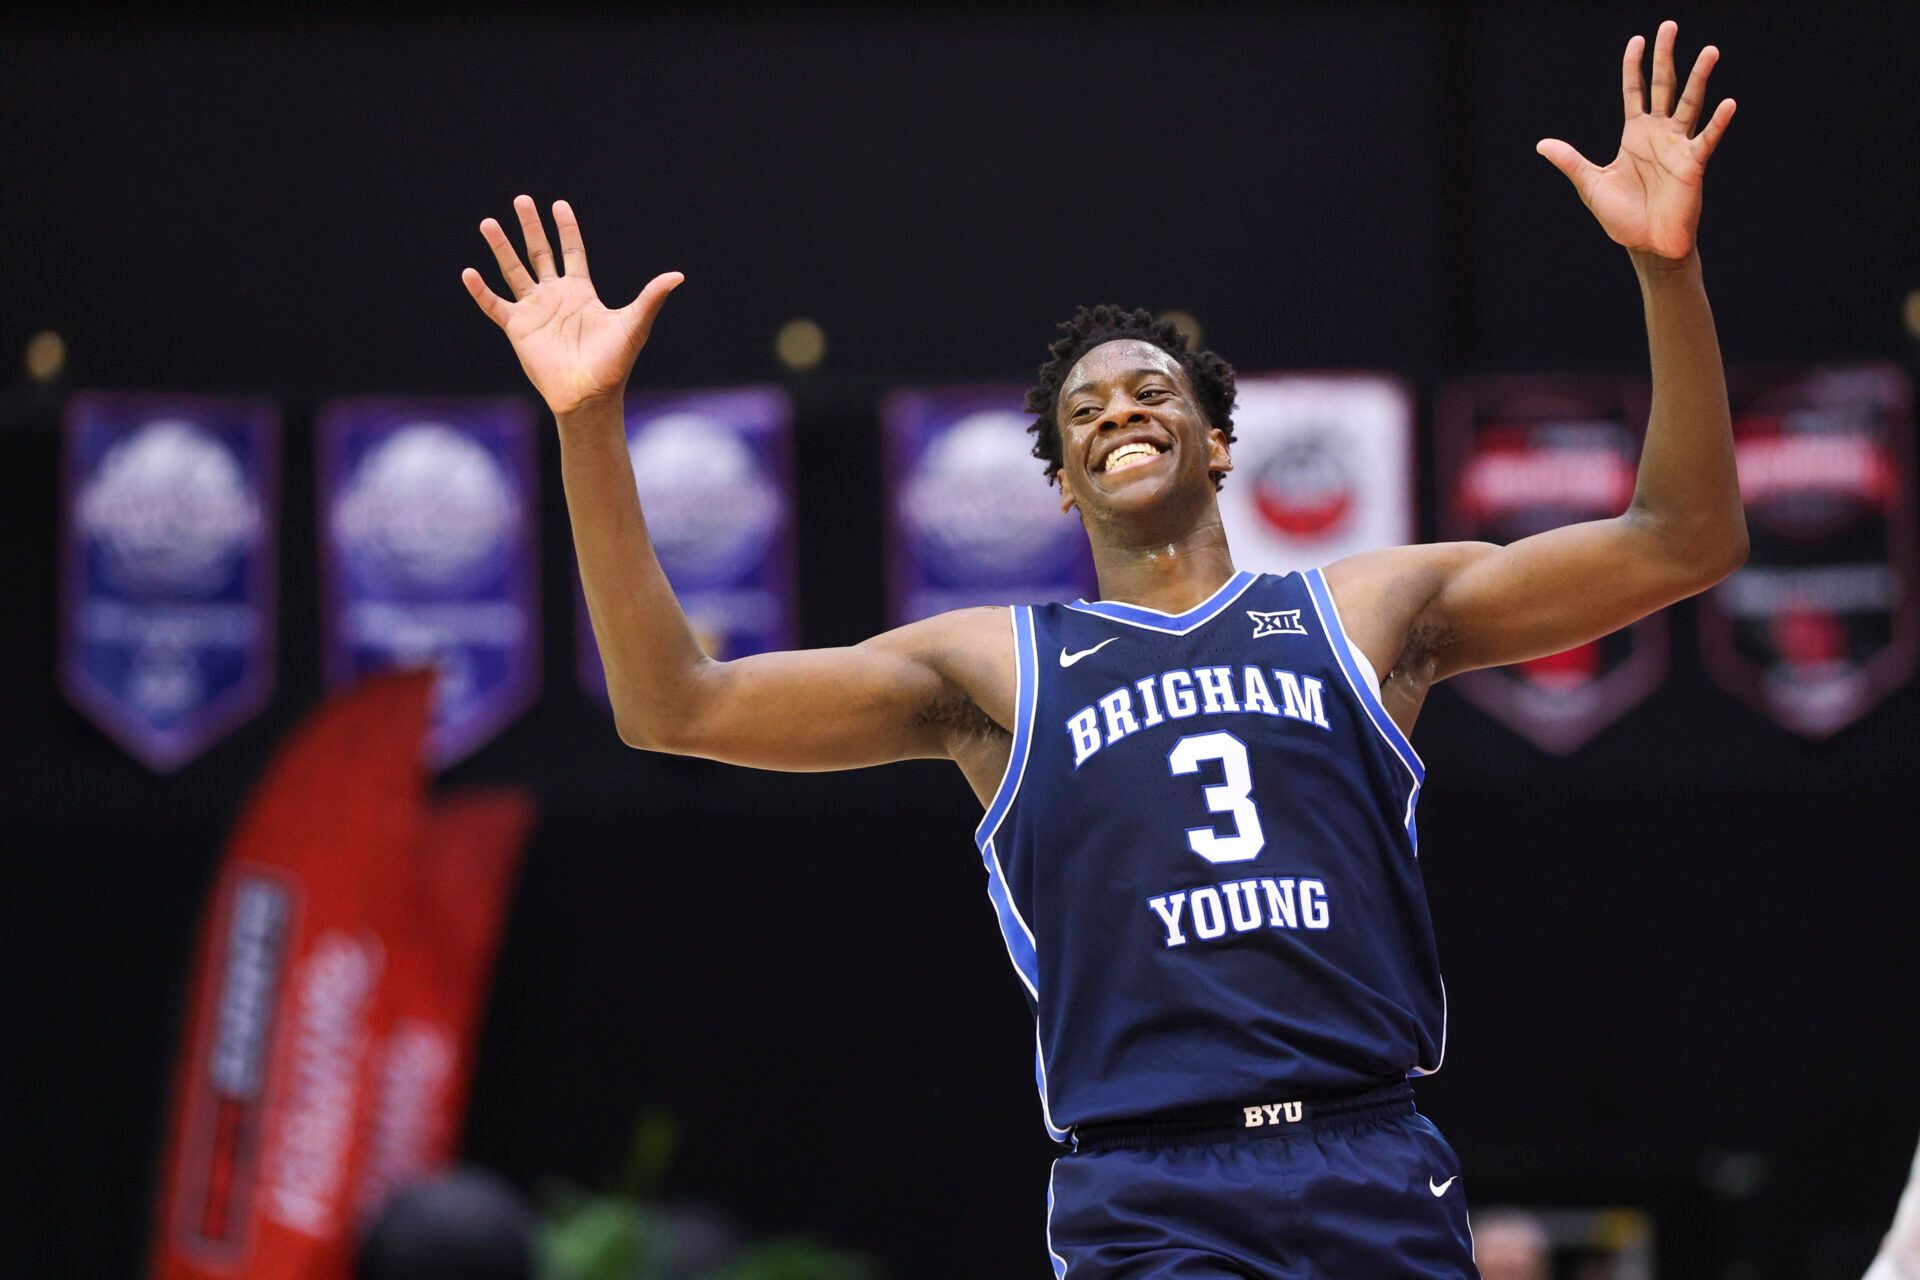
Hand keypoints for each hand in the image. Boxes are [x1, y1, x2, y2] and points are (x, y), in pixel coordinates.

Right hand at [462, 196, 682, 416]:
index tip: (559, 205)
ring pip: (513, 271)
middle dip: (530, 226)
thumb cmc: (614, 363)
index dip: (566, 229)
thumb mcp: (634, 324)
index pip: (571, 251)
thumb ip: (651, 297)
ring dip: (501, 248)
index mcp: (581, 292)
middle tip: (521, 199)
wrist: (590, 395)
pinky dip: (481, 291)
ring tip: (488, 223)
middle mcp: (555, 297)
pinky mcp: (518, 329)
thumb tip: (678, 276)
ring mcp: (535, 311)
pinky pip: (495, 305)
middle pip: (539, 253)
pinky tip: (469, 273)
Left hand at [1536, 20, 1736, 260]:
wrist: (1646, 245)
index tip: (1636, 40)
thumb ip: (1571, 161)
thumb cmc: (1622, 216)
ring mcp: (1677, 146)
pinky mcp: (1693, 164)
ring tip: (1709, 51)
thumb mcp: (1591, 184)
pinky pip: (1707, 139)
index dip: (1634, 67)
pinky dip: (1717, 122)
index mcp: (1634, 135)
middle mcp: (1658, 134)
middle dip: (1665, 57)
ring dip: (1699, 78)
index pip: (1634, 92)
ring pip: (1689, 104)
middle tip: (1668, 26)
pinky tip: (1729, 103)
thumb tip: (1542, 144)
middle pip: (1663, 86)